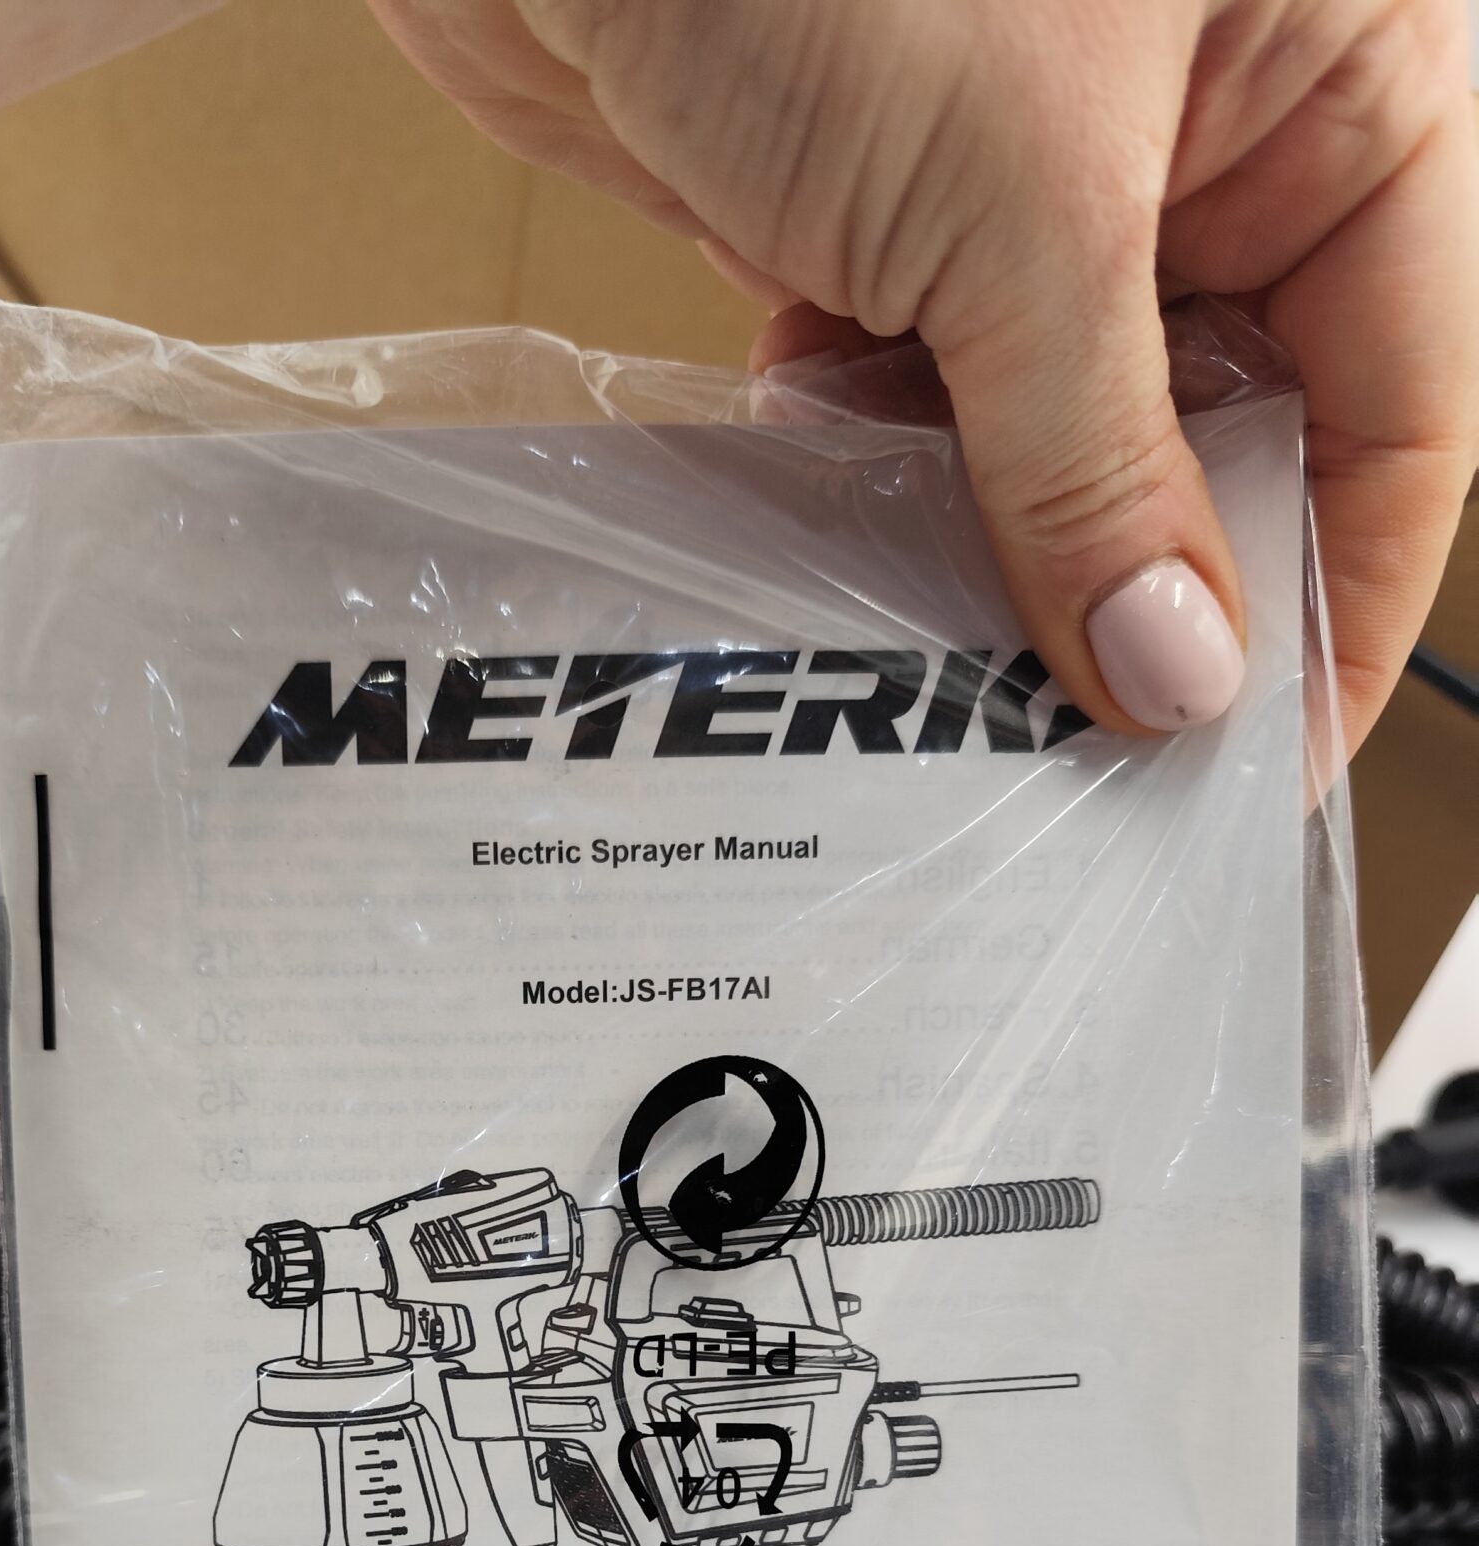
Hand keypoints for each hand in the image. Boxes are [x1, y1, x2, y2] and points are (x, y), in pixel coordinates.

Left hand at [371, 0, 1478, 751]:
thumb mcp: (1017, 201)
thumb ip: (1099, 462)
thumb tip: (1174, 674)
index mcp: (1339, 74)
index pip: (1402, 401)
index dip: (1330, 605)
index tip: (1246, 775)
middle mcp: (1202, 129)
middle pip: (1226, 436)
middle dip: (1148, 602)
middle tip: (1078, 770)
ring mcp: (1028, 174)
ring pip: (1056, 440)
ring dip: (997, 563)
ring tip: (947, 696)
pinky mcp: (869, 210)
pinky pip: (912, 405)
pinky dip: (876, 487)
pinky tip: (839, 560)